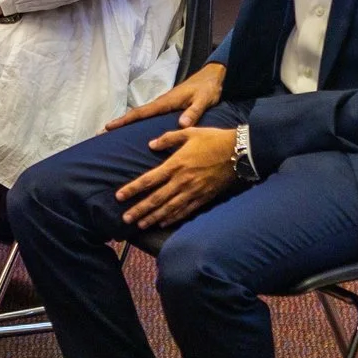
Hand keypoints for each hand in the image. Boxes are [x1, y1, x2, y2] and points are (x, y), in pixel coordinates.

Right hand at [106, 62, 227, 131]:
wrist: (213, 77)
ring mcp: (164, 104)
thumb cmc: (207, 88)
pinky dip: (138, 121)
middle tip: (101, 133)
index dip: (125, 120)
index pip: (141, 112)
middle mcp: (161, 103)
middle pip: (136, 115)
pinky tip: (136, 130)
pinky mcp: (169, 106)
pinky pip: (149, 115)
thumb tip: (181, 125)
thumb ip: (193, 112)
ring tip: (113, 134)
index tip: (108, 127)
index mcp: (166, 102)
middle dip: (119, 123)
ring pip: (142, 115)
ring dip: (127, 123)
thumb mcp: (203, 101)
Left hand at [116, 124, 239, 229]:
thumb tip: (150, 145)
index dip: (133, 189)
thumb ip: (168, 139)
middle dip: (139, 210)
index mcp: (175, 164)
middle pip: (156, 199)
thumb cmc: (213, 139)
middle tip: (125, 219)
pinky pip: (186, 211)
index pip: (149, 180)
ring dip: (153, 218)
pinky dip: (173, 218)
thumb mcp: (189, 132)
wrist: (239, 152)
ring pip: (169, 208)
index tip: (119, 196)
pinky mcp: (204, 197)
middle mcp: (182, 181)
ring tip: (140, 225)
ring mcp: (193, 191)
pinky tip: (163, 223)